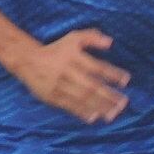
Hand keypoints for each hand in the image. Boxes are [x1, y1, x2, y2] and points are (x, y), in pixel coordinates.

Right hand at [15, 29, 130, 124]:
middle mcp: (67, 72)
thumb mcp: (73, 38)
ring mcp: (59, 86)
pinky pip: (69, 105)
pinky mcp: (52, 97)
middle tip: (124, 103)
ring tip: (113, 113)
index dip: (112, 73)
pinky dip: (81, 112)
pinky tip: (94, 117)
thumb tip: (110, 42)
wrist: (27, 60)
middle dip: (108, 95)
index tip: (126, 80)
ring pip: (81, 98)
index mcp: (74, 57)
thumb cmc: (56, 49)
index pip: (97, 67)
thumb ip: (91, 36)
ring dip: (99, 106)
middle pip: (91, 85)